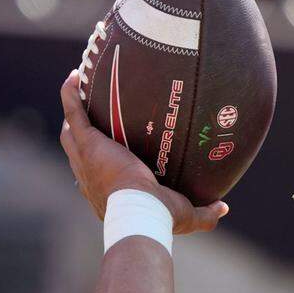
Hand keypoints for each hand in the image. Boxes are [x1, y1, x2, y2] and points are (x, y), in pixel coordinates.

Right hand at [58, 70, 227, 232]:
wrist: (140, 211)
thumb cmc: (160, 216)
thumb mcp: (186, 215)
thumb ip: (204, 213)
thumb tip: (223, 207)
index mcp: (108, 192)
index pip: (100, 176)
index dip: (101, 165)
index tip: (110, 156)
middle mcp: (91, 176)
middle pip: (81, 152)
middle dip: (84, 134)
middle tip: (93, 115)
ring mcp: (86, 159)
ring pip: (73, 132)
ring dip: (73, 111)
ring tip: (80, 89)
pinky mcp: (88, 144)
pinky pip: (74, 114)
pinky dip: (70, 96)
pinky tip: (74, 77)